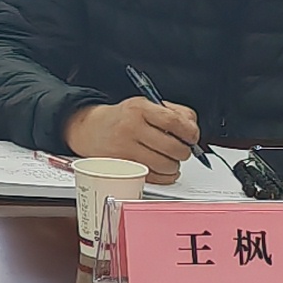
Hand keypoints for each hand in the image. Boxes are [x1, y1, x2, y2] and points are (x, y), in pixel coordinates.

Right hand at [66, 96, 198, 178]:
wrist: (90, 129)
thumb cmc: (122, 118)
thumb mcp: (145, 104)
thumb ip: (173, 112)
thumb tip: (192, 130)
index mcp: (139, 109)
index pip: (174, 122)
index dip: (190, 132)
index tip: (192, 137)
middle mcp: (131, 129)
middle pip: (172, 147)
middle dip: (184, 152)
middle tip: (182, 149)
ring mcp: (126, 150)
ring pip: (165, 165)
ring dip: (174, 166)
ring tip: (169, 159)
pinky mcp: (123, 168)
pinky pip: (154, 178)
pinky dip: (165, 177)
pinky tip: (164, 170)